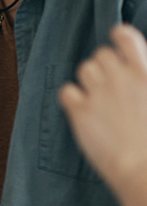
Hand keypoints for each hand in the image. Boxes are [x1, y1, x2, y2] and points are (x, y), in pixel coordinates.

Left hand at [59, 24, 146, 189]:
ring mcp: (98, 94)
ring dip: (90, 80)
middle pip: (101, 55)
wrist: (146, 169)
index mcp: (145, 72)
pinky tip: (83, 109)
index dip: (119, 37)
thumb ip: (145, 80)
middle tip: (112, 85)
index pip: (125, 36)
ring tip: (100, 99)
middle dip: (105, 67)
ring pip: (84, 69)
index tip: (118, 45)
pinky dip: (73, 98)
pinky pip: (67, 92)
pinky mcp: (80, 111)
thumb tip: (139, 75)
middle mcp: (121, 78)